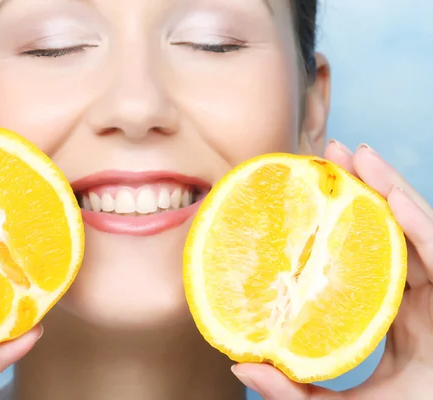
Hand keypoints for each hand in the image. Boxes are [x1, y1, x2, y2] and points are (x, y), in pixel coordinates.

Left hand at [231, 140, 432, 398]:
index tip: (303, 193)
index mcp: (386, 315)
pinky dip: (421, 224)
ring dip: (391, 189)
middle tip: (329, 154)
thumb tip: (239, 365)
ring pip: (418, 231)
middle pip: (391, 231)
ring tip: (357, 155)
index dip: (338, 222)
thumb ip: (293, 391)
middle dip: (365, 188)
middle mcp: (416, 300)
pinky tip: (392, 199)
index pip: (364, 255)